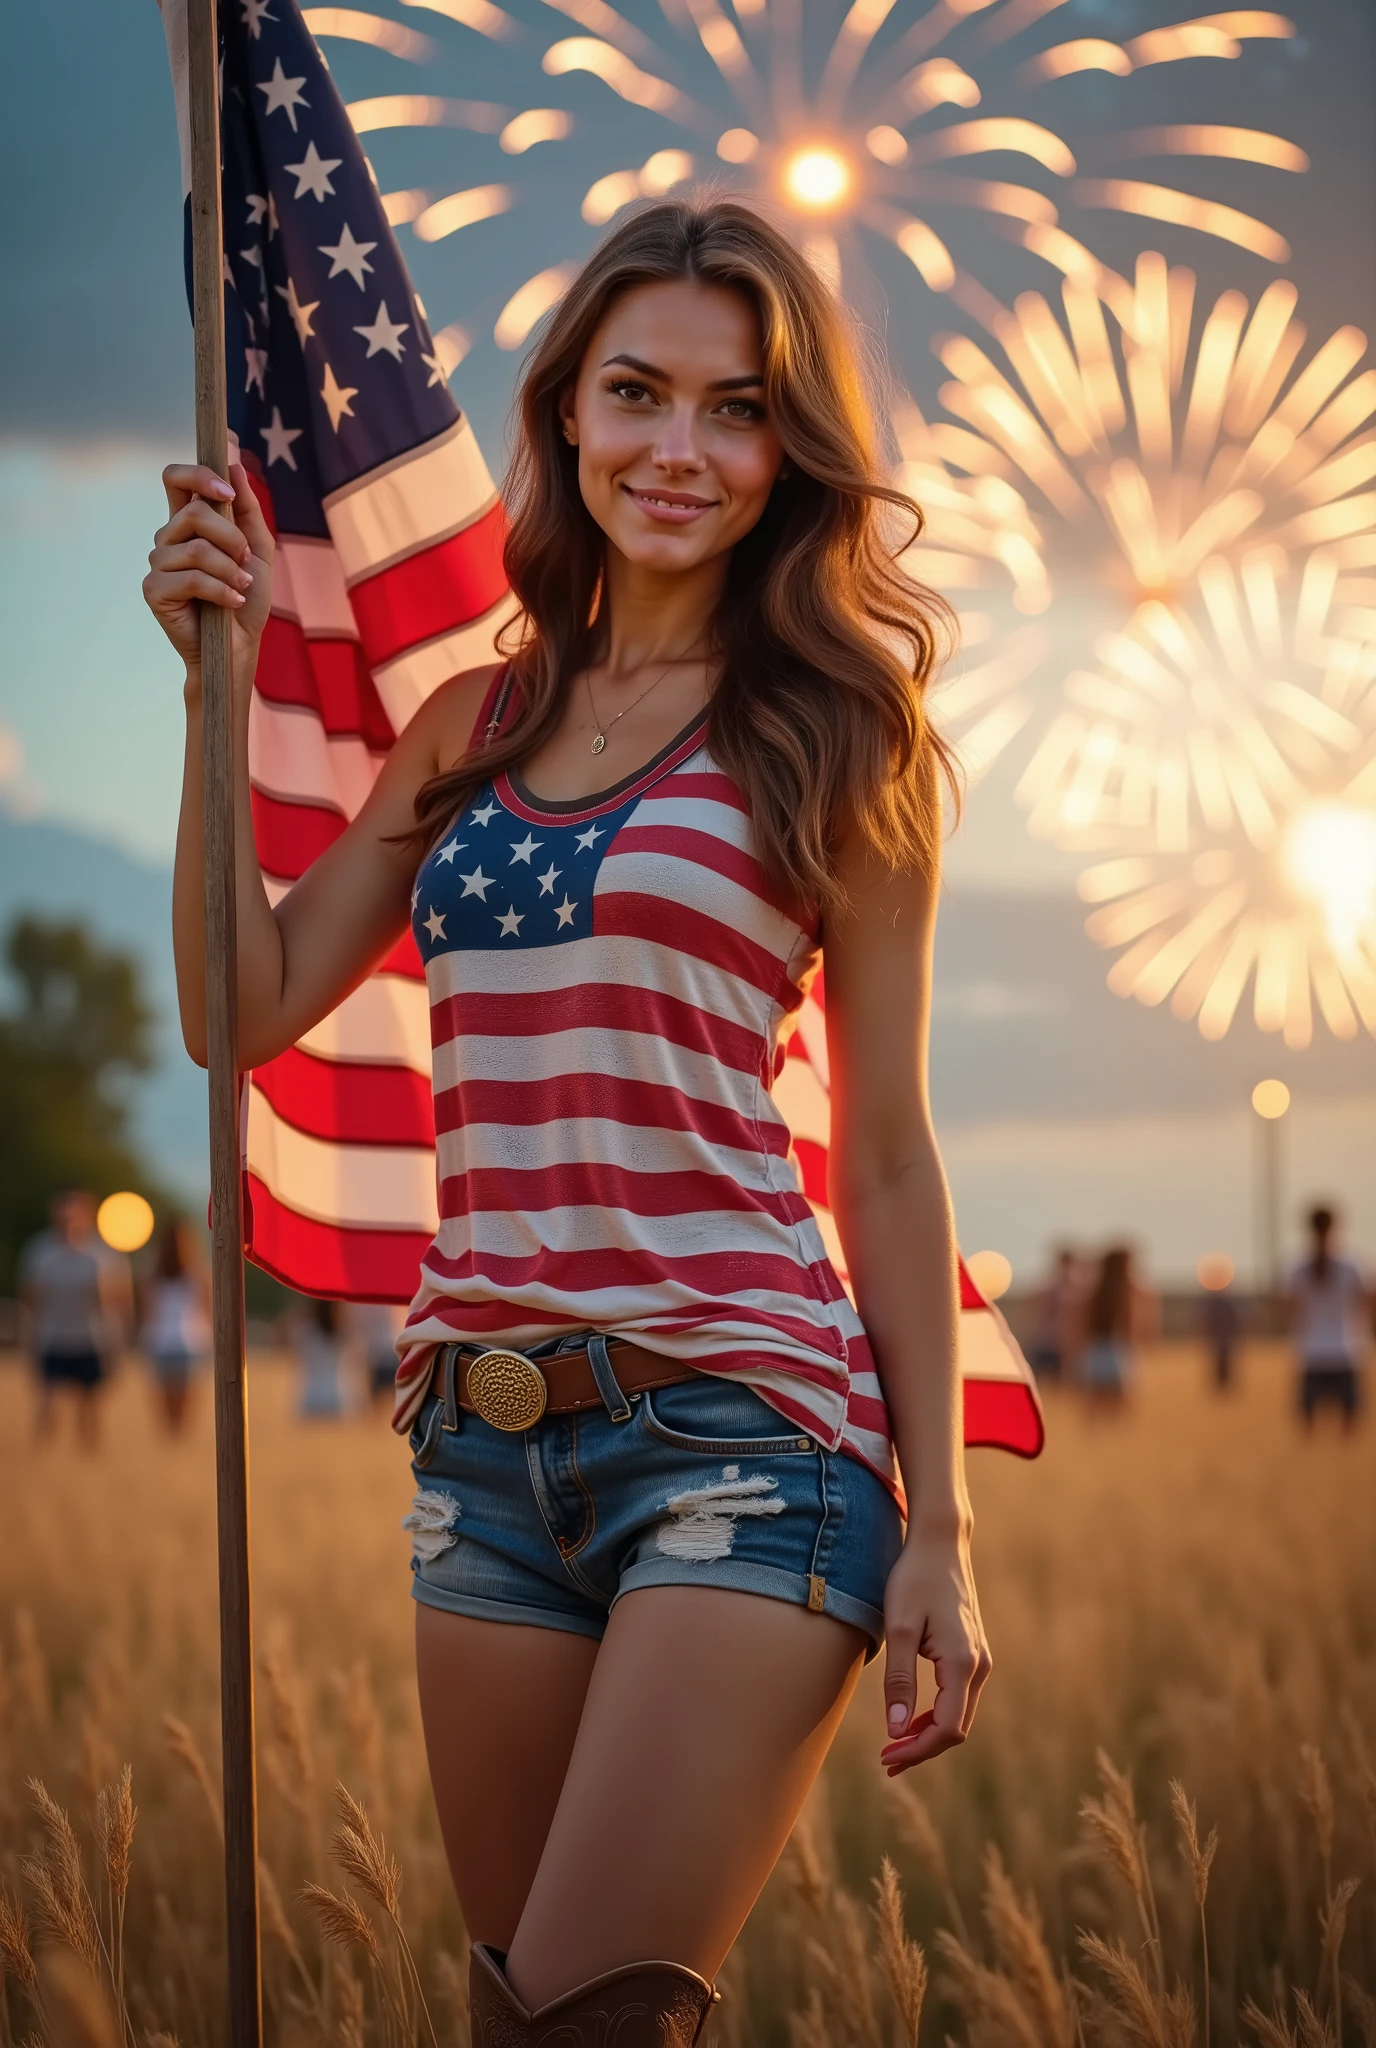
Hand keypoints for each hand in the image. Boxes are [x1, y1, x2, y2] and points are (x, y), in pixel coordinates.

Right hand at [143, 461, 274, 674]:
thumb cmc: (247, 599)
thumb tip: (234, 466)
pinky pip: (191, 578)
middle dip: (232, 537)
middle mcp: (168, 538)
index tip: (228, 492)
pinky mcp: (154, 590)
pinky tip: (232, 602)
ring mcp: (158, 564)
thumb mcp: (258, 550)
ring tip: (242, 587)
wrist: (241, 646)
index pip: (175, 479)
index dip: (198, 475)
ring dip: (230, 569)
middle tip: (247, 560)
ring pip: (196, 549)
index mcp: (188, 524)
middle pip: (194, 514)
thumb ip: (248, 510)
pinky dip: (221, 590)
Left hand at [878, 1521, 989, 1773]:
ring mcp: (980, 1659)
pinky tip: (912, 1717)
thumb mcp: (898, 1627)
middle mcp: (979, 1665)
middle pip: (956, 1728)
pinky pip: (959, 1697)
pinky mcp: (973, 1652)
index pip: (946, 1728)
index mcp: (962, 1663)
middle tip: (886, 1759)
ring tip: (894, 1744)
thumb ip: (899, 1680)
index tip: (886, 1757)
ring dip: (928, 1734)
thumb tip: (897, 1730)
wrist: (940, 1543)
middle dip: (922, 1748)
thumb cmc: (914, 1579)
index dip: (917, 1750)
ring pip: (959, 1714)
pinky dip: (937, 1714)